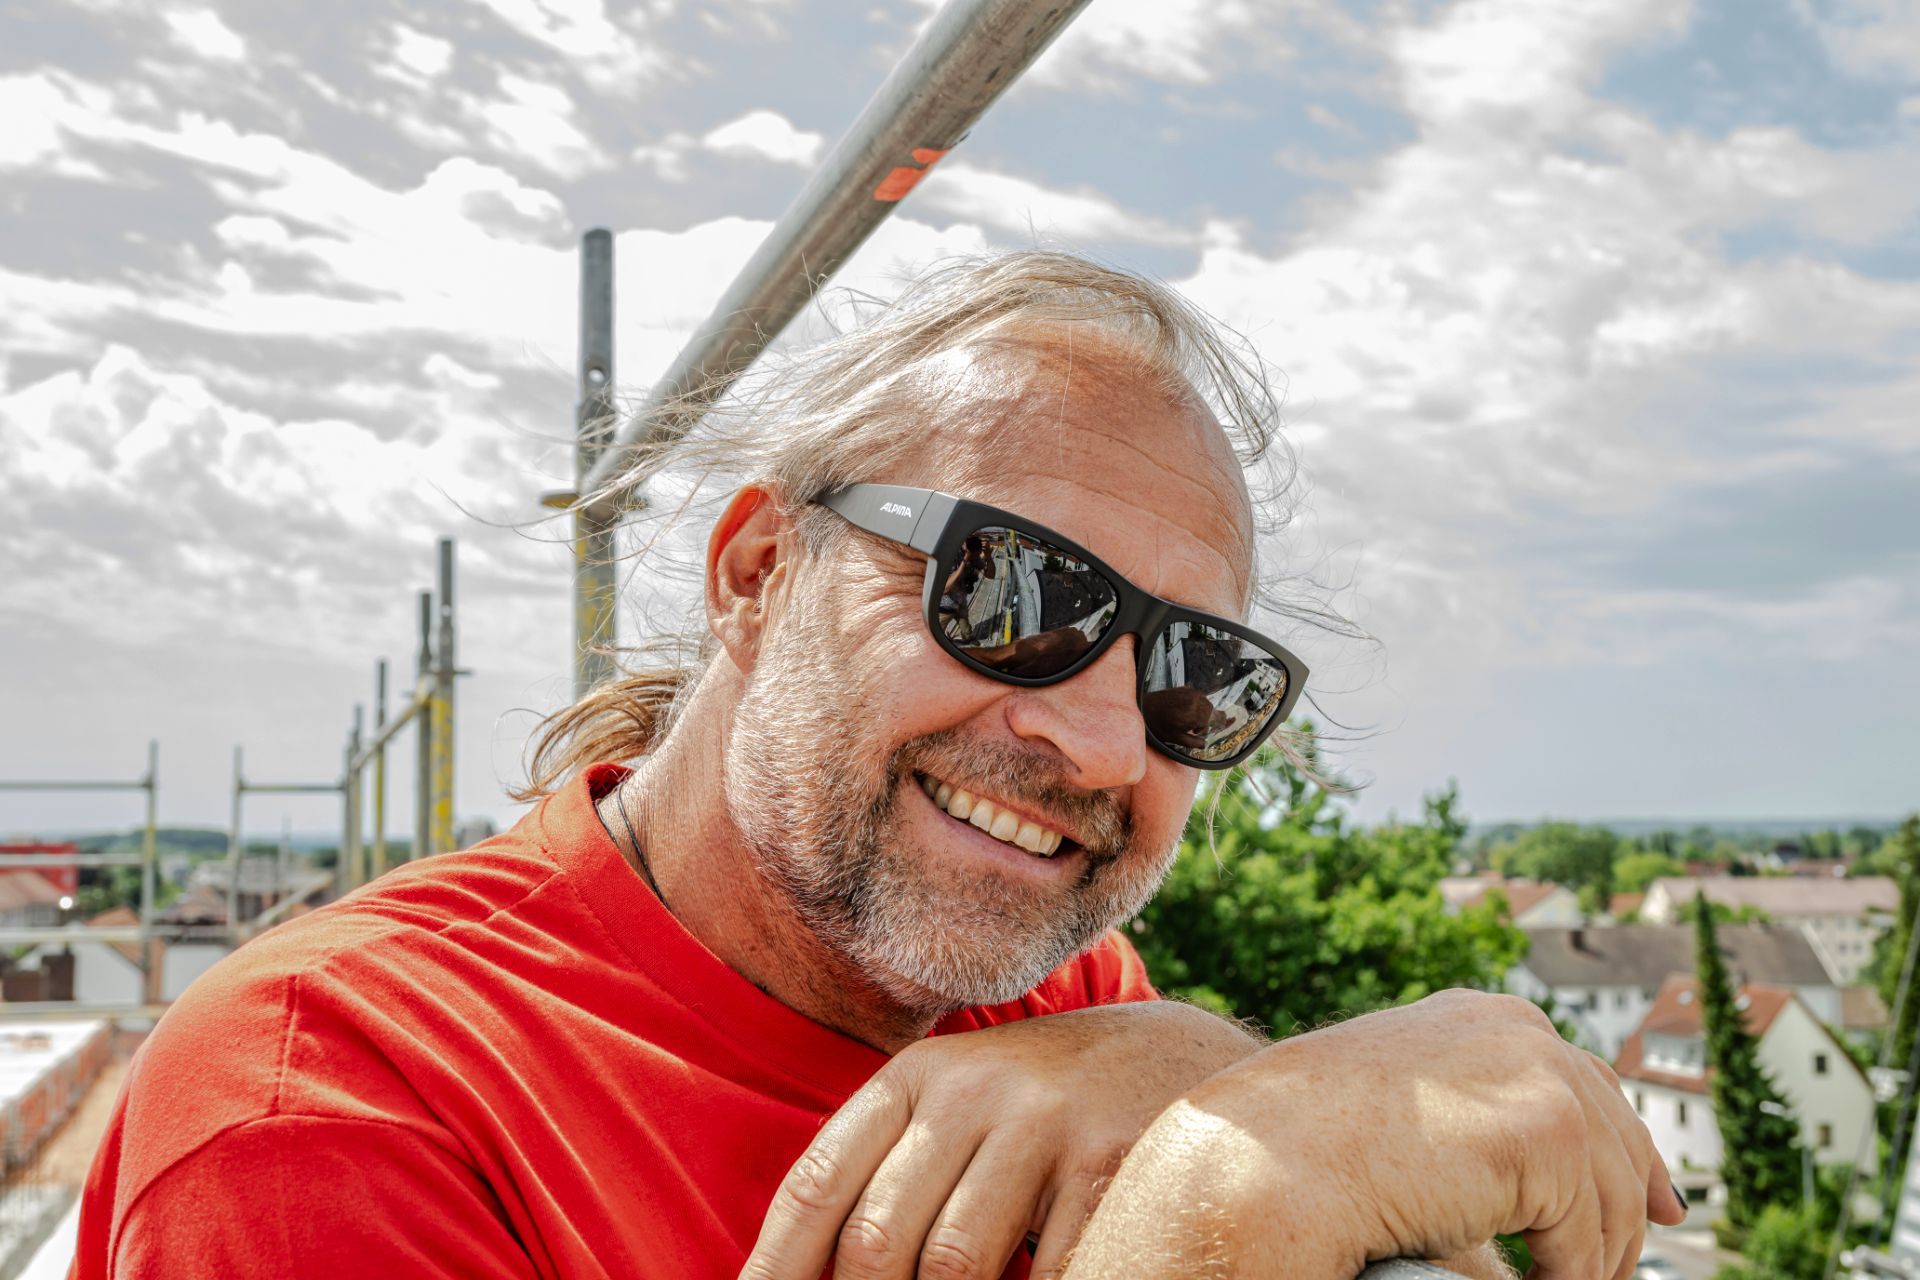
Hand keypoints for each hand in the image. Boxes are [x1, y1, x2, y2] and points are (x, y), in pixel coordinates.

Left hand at [739, 1001, 1257, 1279]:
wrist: (1183, 1057)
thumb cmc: (1047, 1109)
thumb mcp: (962, 1108)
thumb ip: (892, 1171)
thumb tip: (803, 1271)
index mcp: (917, 1074)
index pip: (816, 1184)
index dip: (774, 1269)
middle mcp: (972, 1086)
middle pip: (877, 1241)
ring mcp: (1045, 1119)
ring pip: (953, 1267)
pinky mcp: (1111, 1161)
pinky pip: (1047, 1272)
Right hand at [1070, 990, 1685, 1279]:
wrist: (1269, 1156)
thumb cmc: (1304, 1144)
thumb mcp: (1405, 1113)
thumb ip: (1469, 1122)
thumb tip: (1523, 1182)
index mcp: (1485, 1020)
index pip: (1589, 1081)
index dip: (1632, 1150)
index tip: (1659, 1205)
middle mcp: (1520, 1032)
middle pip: (1620, 1134)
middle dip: (1635, 1210)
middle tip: (1616, 1275)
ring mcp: (1540, 1075)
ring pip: (1614, 1199)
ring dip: (1593, 1262)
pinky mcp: (1550, 1133)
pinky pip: (1588, 1238)